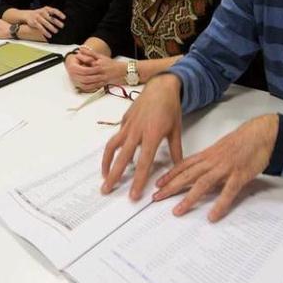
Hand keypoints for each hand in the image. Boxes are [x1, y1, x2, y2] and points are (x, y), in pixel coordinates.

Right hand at [20, 6, 64, 39]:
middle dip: (57, 22)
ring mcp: (38, 17)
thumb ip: (51, 15)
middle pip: (51, 17)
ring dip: (51, 28)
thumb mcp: (45, 11)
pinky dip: (45, 32)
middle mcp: (42, 12)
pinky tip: (49, 35)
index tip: (64, 18)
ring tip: (56, 31)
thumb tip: (60, 22)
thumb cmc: (39, 14)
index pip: (54, 10)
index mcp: (46, 9)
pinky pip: (40, 28)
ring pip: (46, 23)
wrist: (27, 14)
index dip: (59, 14)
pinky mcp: (34, 22)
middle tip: (62, 26)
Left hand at [66, 47, 126, 91]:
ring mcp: (101, 79)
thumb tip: (81, 49)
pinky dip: (87, 87)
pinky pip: (93, 87)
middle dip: (79, 72)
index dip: (80, 60)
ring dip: (81, 80)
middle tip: (72, 70)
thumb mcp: (101, 57)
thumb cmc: (111, 64)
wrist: (122, 71)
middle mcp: (100, 72)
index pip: (87, 62)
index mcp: (99, 64)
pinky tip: (82, 86)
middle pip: (86, 72)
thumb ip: (90, 53)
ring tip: (75, 78)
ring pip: (89, 81)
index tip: (74, 59)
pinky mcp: (102, 84)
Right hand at [101, 73, 182, 199]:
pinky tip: (112, 159)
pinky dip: (111, 150)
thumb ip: (176, 151)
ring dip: (106, 163)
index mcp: (152, 135)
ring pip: (113, 147)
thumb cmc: (171, 108)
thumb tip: (178, 169)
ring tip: (104, 177)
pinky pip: (115, 137)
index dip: (138, 180)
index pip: (144, 163)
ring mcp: (128, 125)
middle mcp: (137, 131)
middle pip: (122, 158)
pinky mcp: (124, 121)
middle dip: (114, 176)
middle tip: (106, 191)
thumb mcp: (176, 130)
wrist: (161, 86)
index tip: (132, 195)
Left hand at [152, 114, 278, 221]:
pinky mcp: (239, 175)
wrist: (261, 133)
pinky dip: (219, 205)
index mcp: (208, 155)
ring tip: (177, 211)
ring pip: (202, 184)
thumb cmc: (242, 141)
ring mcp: (225, 168)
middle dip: (170, 187)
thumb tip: (200, 173)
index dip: (170, 175)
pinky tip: (212, 216)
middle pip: (187, 175)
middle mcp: (212, 161)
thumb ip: (210, 160)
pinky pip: (228, 192)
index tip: (158, 184)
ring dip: (188, 198)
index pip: (184, 165)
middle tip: (156, 199)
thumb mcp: (221, 148)